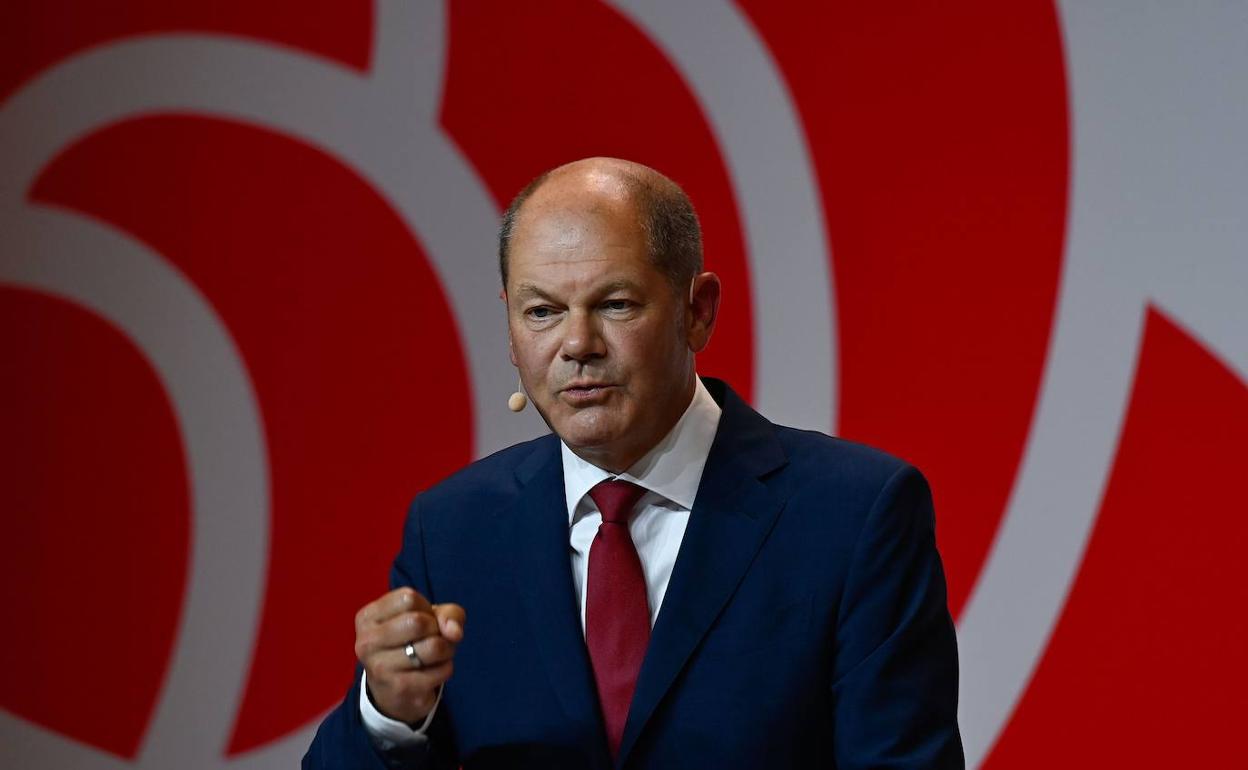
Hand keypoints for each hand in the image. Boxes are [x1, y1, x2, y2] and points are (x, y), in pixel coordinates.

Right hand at [354, 587, 464, 724]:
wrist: (392, 692)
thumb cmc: (410, 643)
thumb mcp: (426, 618)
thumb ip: (448, 614)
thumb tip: (455, 632)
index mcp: (367, 617)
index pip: (409, 598)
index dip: (426, 608)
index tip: (421, 620)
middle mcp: (367, 642)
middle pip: (419, 622)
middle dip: (438, 629)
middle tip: (432, 638)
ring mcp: (381, 667)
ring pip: (434, 646)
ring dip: (447, 649)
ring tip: (436, 654)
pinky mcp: (401, 688)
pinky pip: (442, 670)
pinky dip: (446, 667)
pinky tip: (433, 671)